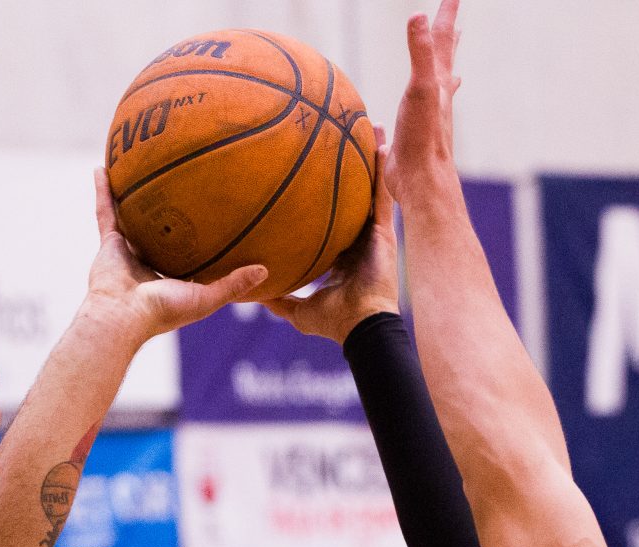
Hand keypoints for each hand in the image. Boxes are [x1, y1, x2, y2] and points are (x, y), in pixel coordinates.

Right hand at [89, 170, 269, 335]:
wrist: (122, 317)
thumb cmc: (163, 312)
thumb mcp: (205, 298)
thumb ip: (233, 284)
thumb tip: (266, 270)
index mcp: (172, 279)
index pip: (188, 254)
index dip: (199, 238)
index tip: (214, 217)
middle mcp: (150, 264)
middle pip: (160, 231)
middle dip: (168, 212)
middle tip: (179, 185)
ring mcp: (127, 253)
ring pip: (131, 217)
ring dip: (133, 196)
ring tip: (137, 169)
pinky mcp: (108, 245)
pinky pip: (106, 212)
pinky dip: (104, 191)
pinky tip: (103, 168)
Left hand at [264, 136, 399, 341]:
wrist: (360, 326)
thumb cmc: (334, 321)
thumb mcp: (298, 310)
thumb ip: (279, 299)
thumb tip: (252, 294)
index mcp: (342, 254)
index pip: (334, 218)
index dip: (329, 197)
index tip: (318, 175)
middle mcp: (359, 239)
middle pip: (355, 195)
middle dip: (353, 167)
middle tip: (346, 137)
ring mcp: (374, 234)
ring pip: (372, 188)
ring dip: (372, 158)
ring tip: (371, 127)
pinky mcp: (386, 232)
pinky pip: (383, 195)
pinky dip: (383, 171)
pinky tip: (382, 144)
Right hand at [393, 0, 464, 179]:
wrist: (423, 183)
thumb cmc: (423, 139)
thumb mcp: (420, 89)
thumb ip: (420, 53)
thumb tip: (418, 16)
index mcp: (438, 82)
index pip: (443, 38)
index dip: (447, 13)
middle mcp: (438, 97)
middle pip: (446, 61)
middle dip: (449, 39)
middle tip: (456, 23)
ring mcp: (429, 116)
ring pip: (438, 87)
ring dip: (443, 72)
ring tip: (449, 65)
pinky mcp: (416, 134)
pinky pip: (419, 112)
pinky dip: (421, 104)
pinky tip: (419, 109)